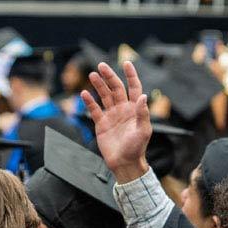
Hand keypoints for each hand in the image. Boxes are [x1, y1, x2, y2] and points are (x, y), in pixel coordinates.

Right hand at [82, 62, 151, 183]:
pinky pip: (94, 110)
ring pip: (104, 96)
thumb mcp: (143, 131)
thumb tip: (143, 96)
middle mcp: (123, 109)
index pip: (133, 87)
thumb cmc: (136, 148)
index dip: (131, 75)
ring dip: (99, 85)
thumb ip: (142, 113)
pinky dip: (89, 102)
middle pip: (116, 88)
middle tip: (101, 66)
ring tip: (92, 75)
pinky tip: (84, 94)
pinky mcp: (101, 124)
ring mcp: (112, 115)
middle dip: (109, 76)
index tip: (126, 63)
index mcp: (135, 109)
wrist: (124, 164)